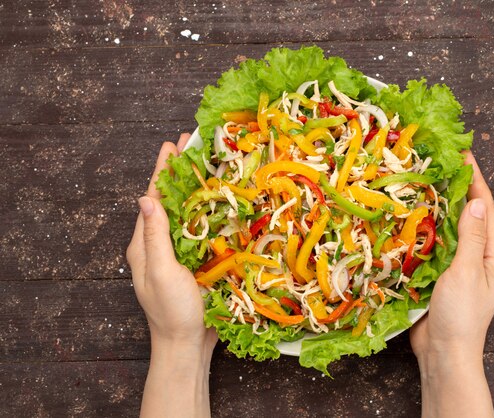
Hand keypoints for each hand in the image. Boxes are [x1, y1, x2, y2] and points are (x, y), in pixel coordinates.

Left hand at [126, 134, 215, 417]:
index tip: (172, 145)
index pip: (153, 198)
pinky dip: (209, 212)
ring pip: (187, 213)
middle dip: (181, 173)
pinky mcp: (196, 263)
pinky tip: (221, 202)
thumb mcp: (160, 271)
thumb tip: (146, 199)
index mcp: (145, 245)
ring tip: (209, 165)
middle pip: (170, 201)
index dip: (163, 171)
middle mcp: (159, 245)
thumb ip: (155, 236)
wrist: (186, 345)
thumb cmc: (172, 311)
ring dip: (196, 188)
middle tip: (194, 145)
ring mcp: (178, 254)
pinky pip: (201, 231)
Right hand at [410, 151, 493, 416]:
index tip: (463, 153)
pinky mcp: (440, 275)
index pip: (486, 209)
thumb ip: (470, 237)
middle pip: (469, 215)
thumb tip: (477, 201)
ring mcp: (459, 266)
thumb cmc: (460, 316)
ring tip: (425, 181)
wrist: (444, 353)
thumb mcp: (466, 272)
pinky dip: (425, 228)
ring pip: (450, 228)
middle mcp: (478, 257)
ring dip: (440, 206)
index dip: (475, 179)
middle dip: (457, 188)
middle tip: (440, 161)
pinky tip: (412, 216)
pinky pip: (434, 244)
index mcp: (493, 255)